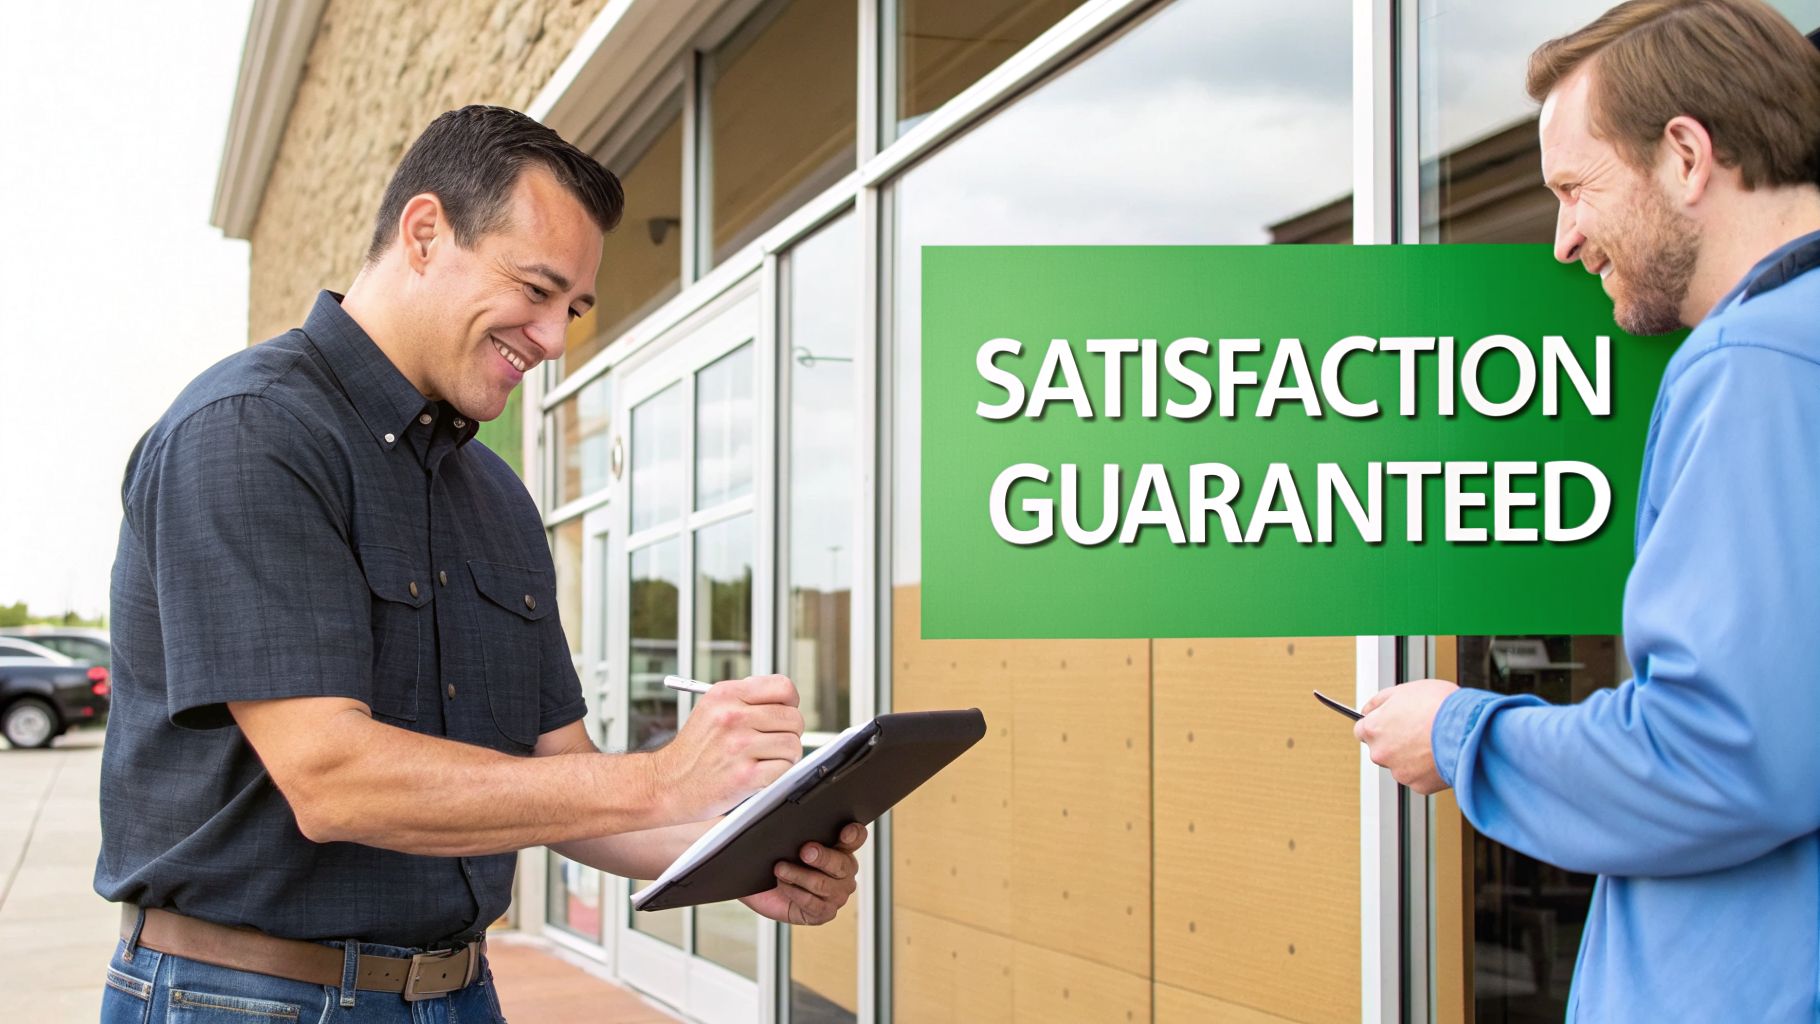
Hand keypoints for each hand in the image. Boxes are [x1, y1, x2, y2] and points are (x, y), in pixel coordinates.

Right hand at [651, 675, 802, 821]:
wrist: (668, 784)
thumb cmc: (694, 750)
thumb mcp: (712, 709)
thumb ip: (746, 698)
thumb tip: (786, 698)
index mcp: (726, 695)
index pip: (783, 686)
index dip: (790, 702)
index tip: (785, 711)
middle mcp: (732, 717)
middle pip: (793, 718)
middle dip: (789, 732)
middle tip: (773, 741)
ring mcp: (739, 746)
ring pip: (793, 744)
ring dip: (785, 755)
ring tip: (764, 758)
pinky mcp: (745, 776)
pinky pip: (784, 768)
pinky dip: (777, 773)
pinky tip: (760, 772)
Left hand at [741, 823, 866, 925]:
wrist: (758, 886)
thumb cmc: (772, 857)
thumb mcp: (779, 832)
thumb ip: (785, 812)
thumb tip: (778, 795)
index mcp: (841, 846)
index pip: (856, 836)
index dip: (853, 834)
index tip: (843, 831)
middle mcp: (844, 871)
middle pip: (841, 863)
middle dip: (822, 857)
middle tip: (804, 851)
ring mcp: (836, 893)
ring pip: (824, 885)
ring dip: (799, 876)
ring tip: (780, 869)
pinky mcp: (824, 913)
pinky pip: (814, 904)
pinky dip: (796, 894)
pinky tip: (784, 886)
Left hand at [1355, 678, 1457, 794]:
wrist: (1469, 729)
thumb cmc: (1439, 706)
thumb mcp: (1404, 690)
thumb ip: (1380, 701)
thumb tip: (1367, 709)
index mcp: (1373, 729)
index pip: (1362, 730)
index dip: (1378, 725)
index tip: (1389, 723)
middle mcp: (1381, 753)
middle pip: (1381, 749)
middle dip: (1395, 742)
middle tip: (1418, 730)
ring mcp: (1399, 772)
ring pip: (1401, 765)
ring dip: (1413, 757)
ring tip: (1434, 742)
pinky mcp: (1419, 785)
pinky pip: (1420, 777)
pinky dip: (1429, 769)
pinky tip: (1441, 755)